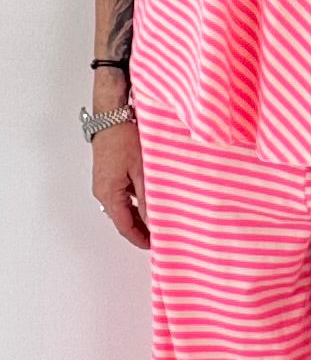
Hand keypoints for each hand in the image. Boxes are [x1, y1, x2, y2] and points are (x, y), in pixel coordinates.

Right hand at [91, 122, 149, 248]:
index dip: (139, 238)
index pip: (124, 226)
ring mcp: (103, 183)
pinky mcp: (107, 174)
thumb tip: (153, 220)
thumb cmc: (123, 137)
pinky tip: (149, 199)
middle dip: (140, 229)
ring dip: (138, 215)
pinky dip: (134, 202)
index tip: (154, 244)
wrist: (111, 115)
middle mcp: (102, 191)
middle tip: (159, 234)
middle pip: (122, 219)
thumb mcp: (141, 170)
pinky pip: (121, 195)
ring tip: (157, 218)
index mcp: (109, 194)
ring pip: (122, 207)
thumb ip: (147, 198)